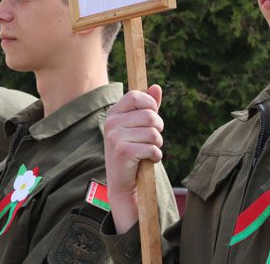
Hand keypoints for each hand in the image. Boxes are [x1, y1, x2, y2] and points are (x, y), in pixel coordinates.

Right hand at [103, 84, 163, 232]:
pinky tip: (147, 160)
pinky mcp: (123, 152)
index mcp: (114, 112)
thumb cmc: (132, 150)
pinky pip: (152, 148)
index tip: (153, 115)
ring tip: (148, 151)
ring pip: (153, 133)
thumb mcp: (138, 126)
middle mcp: (111, 122)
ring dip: (157, 144)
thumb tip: (156, 87)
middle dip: (158, 129)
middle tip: (152, 139)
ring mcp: (115, 137)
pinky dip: (156, 156)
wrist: (122, 182)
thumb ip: (148, 107)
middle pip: (150, 116)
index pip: (136, 96)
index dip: (150, 104)